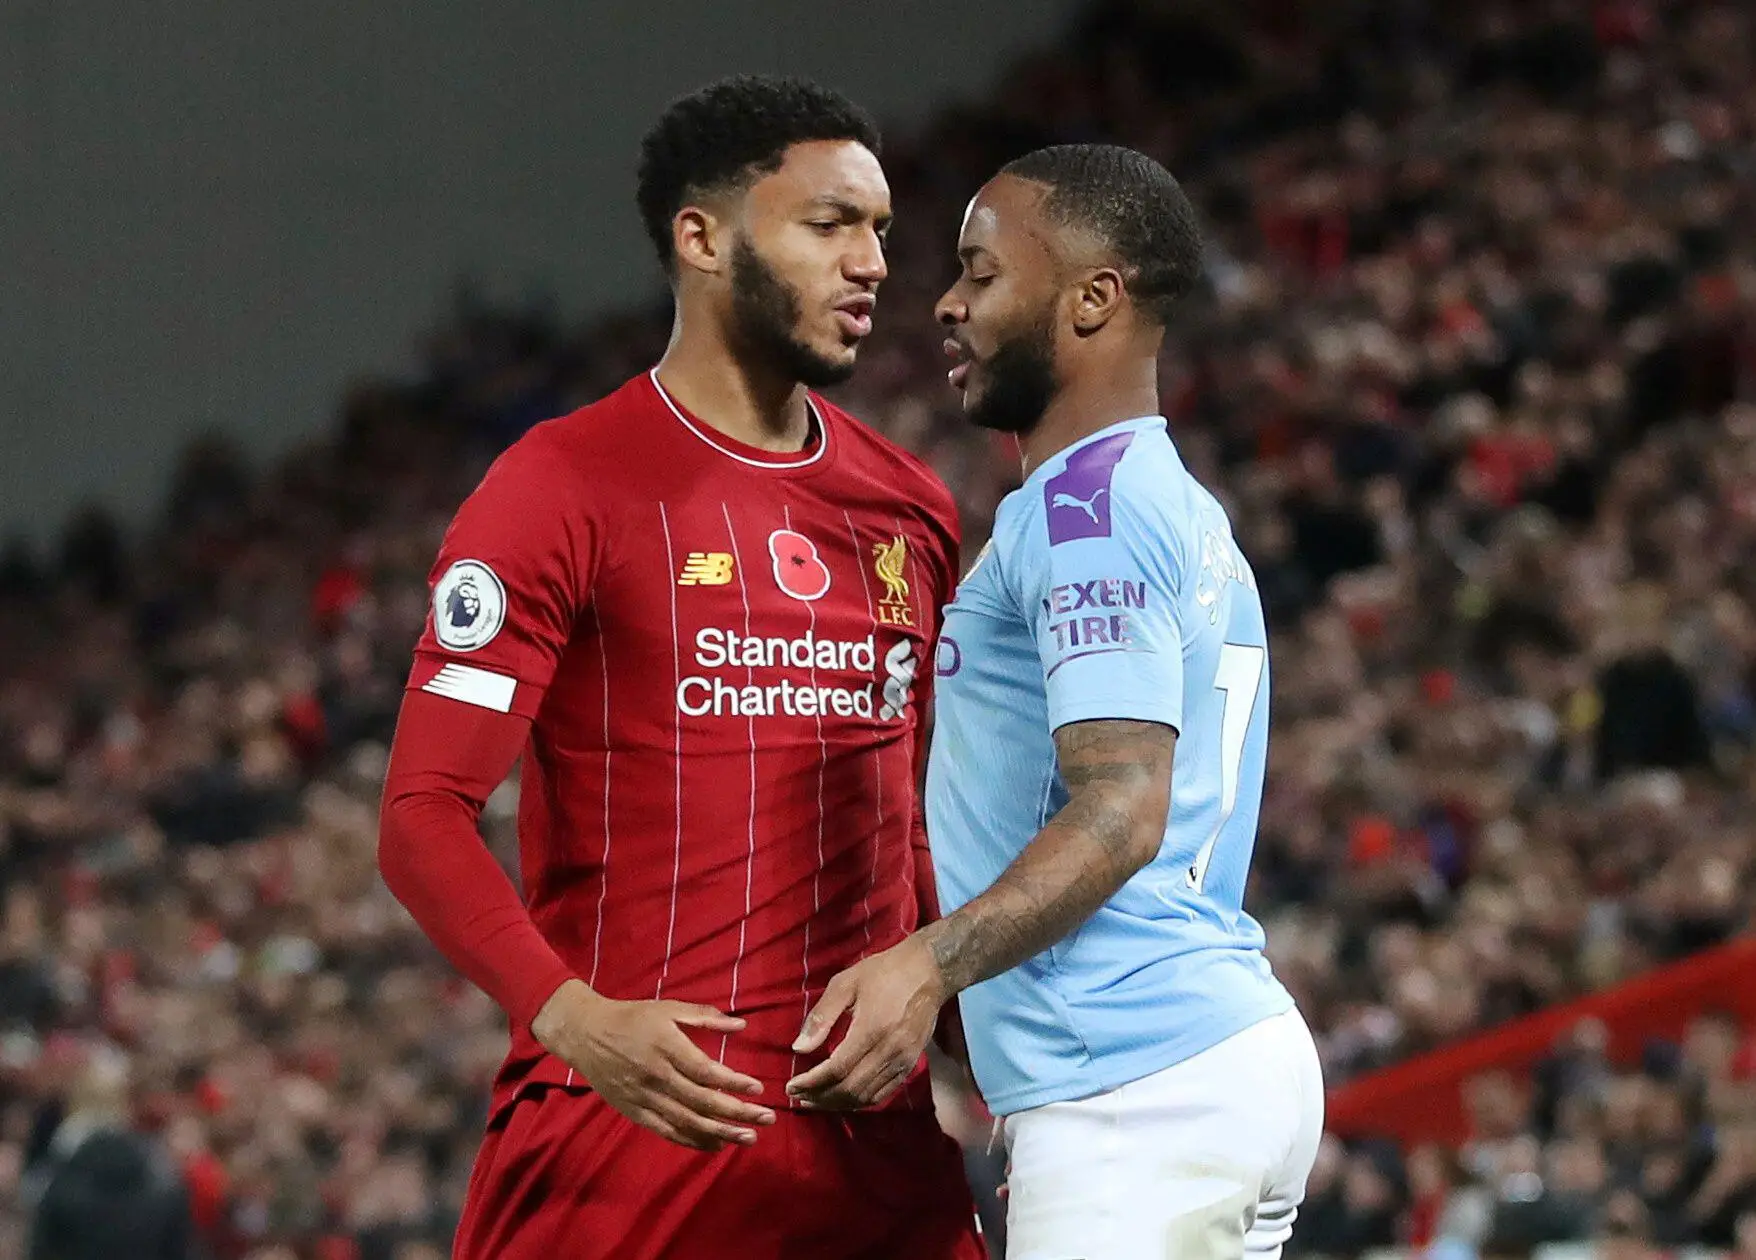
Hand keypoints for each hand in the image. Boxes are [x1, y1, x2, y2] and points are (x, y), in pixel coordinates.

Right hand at [531, 979, 775, 1150]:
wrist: (586, 1035)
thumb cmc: (632, 1018)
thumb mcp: (668, 1008)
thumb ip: (705, 1016)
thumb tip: (741, 1025)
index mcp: (666, 1047)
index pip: (706, 1072)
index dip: (734, 1083)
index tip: (758, 1089)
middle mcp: (657, 1076)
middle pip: (702, 1102)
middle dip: (738, 1113)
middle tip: (767, 1118)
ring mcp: (645, 1098)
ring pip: (688, 1122)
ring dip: (721, 1133)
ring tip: (749, 1138)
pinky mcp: (636, 1113)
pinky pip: (668, 1132)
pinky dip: (693, 1141)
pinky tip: (716, 1145)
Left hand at [785, 934, 948, 1109]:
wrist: (928, 971)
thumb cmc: (883, 972)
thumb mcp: (846, 983)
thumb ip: (822, 1016)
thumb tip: (799, 1049)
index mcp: (871, 1028)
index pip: (837, 1069)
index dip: (811, 1082)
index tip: (791, 1086)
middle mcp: (890, 1050)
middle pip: (850, 1089)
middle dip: (820, 1098)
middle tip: (798, 1096)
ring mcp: (903, 1060)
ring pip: (866, 1096)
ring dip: (837, 1104)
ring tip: (814, 1100)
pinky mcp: (911, 1064)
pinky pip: (882, 1093)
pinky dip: (859, 1101)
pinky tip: (842, 1097)